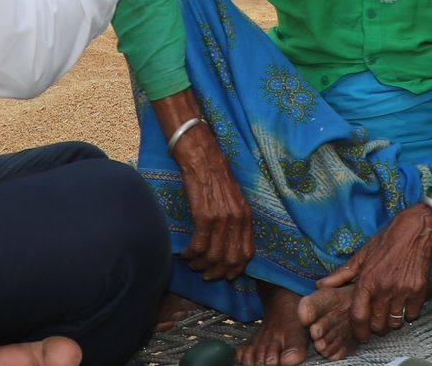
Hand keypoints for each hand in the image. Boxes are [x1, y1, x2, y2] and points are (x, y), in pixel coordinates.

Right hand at [173, 124, 253, 279]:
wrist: (202, 156)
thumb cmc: (216, 174)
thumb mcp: (234, 197)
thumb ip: (235, 219)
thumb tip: (230, 241)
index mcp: (246, 215)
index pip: (247, 253)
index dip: (237, 269)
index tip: (226, 276)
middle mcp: (237, 218)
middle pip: (230, 259)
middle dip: (217, 272)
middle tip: (206, 274)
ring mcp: (221, 217)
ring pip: (213, 255)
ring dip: (200, 264)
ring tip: (192, 264)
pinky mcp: (204, 215)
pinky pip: (198, 244)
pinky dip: (190, 253)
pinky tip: (184, 253)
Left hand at [315, 202, 431, 340]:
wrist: (415, 230)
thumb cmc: (386, 241)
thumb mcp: (362, 255)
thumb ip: (341, 274)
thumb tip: (320, 285)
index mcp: (367, 280)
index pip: (358, 316)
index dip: (358, 331)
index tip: (361, 336)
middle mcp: (383, 288)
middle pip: (377, 324)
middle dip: (375, 327)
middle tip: (376, 321)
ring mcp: (402, 290)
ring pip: (394, 323)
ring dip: (391, 322)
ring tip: (390, 314)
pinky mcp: (418, 291)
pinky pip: (411, 315)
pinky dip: (407, 315)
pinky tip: (404, 305)